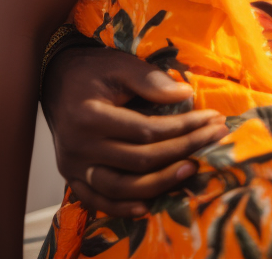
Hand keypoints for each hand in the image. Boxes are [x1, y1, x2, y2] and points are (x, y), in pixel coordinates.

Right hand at [41, 47, 228, 215]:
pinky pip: (97, 200)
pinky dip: (121, 207)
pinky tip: (147, 206)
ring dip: (160, 182)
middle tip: (214, 137)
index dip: (183, 127)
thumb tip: (185, 95)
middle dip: (183, 149)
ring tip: (192, 168)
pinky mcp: (72, 177)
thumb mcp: (120, 64)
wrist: (56, 80)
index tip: (212, 118)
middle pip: (139, 160)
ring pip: (120, 187)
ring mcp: (73, 166)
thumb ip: (150, 79)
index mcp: (89, 117)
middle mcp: (78, 147)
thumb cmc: (92, 71)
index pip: (146, 131)